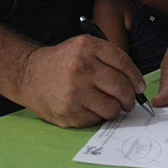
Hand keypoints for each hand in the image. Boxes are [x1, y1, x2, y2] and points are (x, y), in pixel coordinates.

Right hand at [19, 35, 143, 127]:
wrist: (28, 74)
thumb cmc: (61, 62)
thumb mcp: (82, 47)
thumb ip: (108, 59)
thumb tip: (136, 84)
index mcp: (87, 47)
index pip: (123, 62)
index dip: (136, 77)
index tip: (139, 86)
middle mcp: (81, 68)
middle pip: (121, 87)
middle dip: (130, 98)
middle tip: (129, 101)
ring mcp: (74, 92)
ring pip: (112, 108)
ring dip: (116, 110)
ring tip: (110, 106)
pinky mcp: (68, 112)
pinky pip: (96, 120)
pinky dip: (98, 116)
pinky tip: (90, 108)